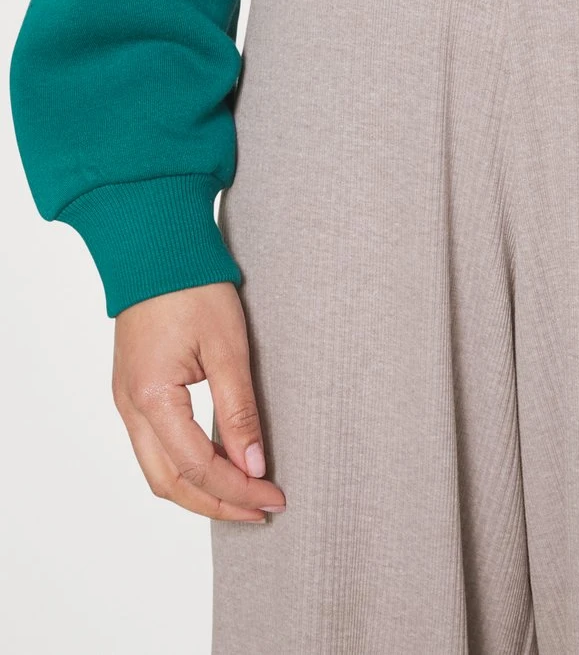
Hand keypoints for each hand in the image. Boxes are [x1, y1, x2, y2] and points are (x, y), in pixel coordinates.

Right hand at [112, 281, 285, 521]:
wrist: (156, 248)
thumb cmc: (192, 287)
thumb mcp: (227, 347)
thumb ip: (239, 410)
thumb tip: (254, 466)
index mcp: (151, 397)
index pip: (198, 467)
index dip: (238, 490)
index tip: (275, 497)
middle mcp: (129, 407)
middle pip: (170, 483)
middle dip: (218, 504)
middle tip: (263, 509)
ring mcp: (125, 400)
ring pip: (158, 470)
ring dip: (200, 490)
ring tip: (246, 495)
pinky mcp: (133, 391)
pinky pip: (154, 447)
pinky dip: (186, 466)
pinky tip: (220, 464)